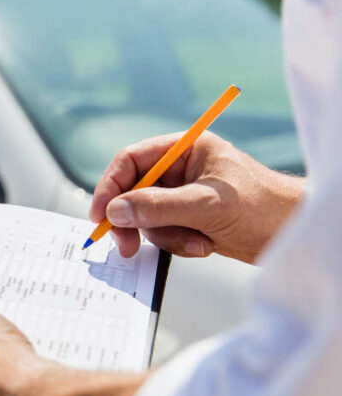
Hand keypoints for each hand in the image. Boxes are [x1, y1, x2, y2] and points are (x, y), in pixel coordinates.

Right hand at [90, 132, 303, 263]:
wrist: (294, 234)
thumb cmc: (264, 207)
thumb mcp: (206, 205)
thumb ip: (157, 206)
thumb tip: (115, 211)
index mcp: (186, 149)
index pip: (132, 161)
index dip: (110, 186)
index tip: (101, 215)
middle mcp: (181, 169)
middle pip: (133, 192)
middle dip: (135, 220)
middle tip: (127, 246)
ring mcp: (183, 195)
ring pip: (147, 217)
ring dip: (166, 236)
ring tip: (197, 242)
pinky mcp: (188, 219)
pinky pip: (163, 233)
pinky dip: (178, 244)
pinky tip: (205, 245)